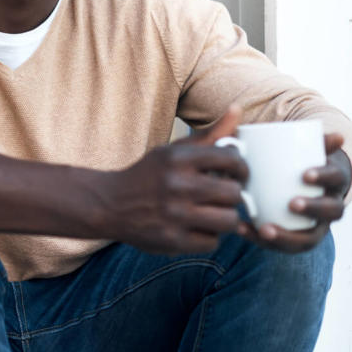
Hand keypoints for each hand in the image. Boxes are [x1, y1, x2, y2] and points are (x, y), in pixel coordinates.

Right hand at [101, 106, 248, 254]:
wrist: (110, 205)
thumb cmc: (150, 176)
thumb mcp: (174, 151)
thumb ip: (210, 134)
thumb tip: (238, 109)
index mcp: (178, 159)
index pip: (232, 160)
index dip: (241, 168)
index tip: (236, 173)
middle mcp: (176, 185)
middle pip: (234, 194)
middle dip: (233, 195)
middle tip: (224, 196)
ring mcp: (174, 215)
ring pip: (228, 221)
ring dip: (225, 218)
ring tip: (214, 213)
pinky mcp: (172, 240)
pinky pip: (212, 242)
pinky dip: (209, 236)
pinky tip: (197, 227)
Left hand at [236, 133, 350, 252]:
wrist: (304, 183)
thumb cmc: (300, 161)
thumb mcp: (306, 148)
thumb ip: (309, 137)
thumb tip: (329, 134)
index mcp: (334, 181)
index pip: (336, 179)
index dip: (324, 177)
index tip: (304, 174)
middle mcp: (330, 207)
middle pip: (331, 212)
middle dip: (313, 209)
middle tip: (291, 203)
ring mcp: (315, 227)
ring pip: (308, 238)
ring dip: (287, 236)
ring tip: (264, 229)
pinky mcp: (295, 239)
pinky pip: (282, 246)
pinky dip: (262, 239)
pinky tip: (242, 229)